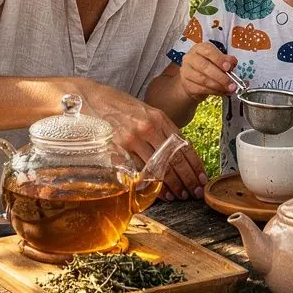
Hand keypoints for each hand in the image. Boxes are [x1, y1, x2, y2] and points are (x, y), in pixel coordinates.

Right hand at [80, 81, 206, 199]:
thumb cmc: (118, 105)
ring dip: (171, 186)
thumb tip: (177, 150)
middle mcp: (148, 128)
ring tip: (180, 195)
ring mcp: (132, 139)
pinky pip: (138, 171)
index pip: (184, 145)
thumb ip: (161, 129)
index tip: (201, 178)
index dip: (195, 164)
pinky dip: (150, 184)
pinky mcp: (117, 149)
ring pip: (159, 168)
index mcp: (159, 118)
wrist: (90, 97)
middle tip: (194, 192)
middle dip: (188, 179)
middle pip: (174, 159)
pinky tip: (158, 192)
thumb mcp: (145, 111)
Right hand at [179, 43, 238, 103]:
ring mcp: (186, 71)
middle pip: (205, 66)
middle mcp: (190, 58)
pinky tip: (221, 92)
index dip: (219, 59)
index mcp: (200, 48)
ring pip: (203, 79)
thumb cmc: (208, 68)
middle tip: (231, 83)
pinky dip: (213, 91)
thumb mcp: (219, 61)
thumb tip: (232, 63)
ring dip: (218, 86)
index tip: (228, 67)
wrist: (194, 81)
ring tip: (228, 89)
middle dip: (220, 76)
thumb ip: (227, 60)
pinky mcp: (186, 84)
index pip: (208, 51)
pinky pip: (201, 89)